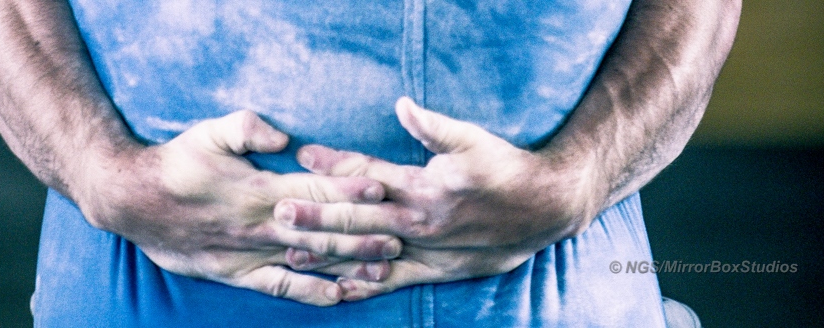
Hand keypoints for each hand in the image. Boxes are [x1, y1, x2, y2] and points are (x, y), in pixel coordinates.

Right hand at [77, 110, 400, 305]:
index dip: (350, 190)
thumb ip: (248, 128)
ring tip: (386, 266)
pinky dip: (310, 292)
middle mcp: (260, 226)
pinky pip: (279, 286)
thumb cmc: (175, 162)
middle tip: (404, 233)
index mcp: (258, 189)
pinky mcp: (236, 273)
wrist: (131, 202)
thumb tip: (285, 137)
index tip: (383, 189)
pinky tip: (339, 296)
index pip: (314, 190)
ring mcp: (249, 253)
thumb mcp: (208, 132)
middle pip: (323, 229)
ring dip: (349, 264)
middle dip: (365, 231)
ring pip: (309, 261)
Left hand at [276, 98, 606, 300]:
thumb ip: (432, 126)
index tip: (303, 157)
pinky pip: (395, 280)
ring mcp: (426, 249)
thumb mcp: (472, 139)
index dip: (334, 164)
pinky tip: (338, 289)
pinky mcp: (437, 268)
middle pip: (358, 217)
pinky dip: (365, 285)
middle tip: (279, 211)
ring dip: (329, 253)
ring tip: (290, 255)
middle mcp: (419, 222)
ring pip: (368, 253)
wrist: (545, 208)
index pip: (368, 175)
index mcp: (424, 187)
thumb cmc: (506, 168)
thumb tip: (400, 105)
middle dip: (315, 214)